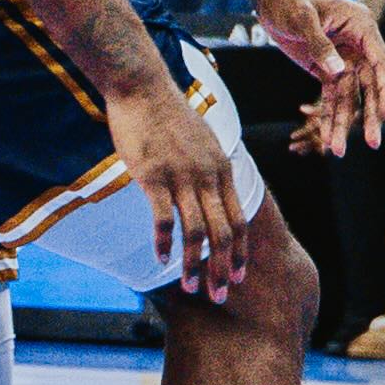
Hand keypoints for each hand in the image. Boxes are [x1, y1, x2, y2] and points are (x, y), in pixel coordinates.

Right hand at [109, 80, 253, 298]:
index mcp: (222, 168)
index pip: (239, 218)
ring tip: (192, 288)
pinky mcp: (154, 176)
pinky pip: (164, 218)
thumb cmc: (168, 115)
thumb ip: (211, 168)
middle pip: (223, 232)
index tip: (240, 276)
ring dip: (194, 264)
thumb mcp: (203, 140)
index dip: (241, 250)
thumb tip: (216, 190)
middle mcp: (208, 174)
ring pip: (196, 231)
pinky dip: (165, 243)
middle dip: (224, 268)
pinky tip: (161, 260)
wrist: (142, 88)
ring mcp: (182, 176)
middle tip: (221, 296)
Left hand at [264, 0, 384, 156]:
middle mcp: (357, 45)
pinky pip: (330, 97)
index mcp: (361, 26)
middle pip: (369, 86)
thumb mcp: (302, 18)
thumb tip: (338, 71)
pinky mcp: (326, 69)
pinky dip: (328, 116)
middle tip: (373, 143)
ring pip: (349, 97)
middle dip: (370, 116)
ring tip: (337, 151)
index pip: (380, 62)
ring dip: (344, 123)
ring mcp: (342, 59)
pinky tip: (327, 138)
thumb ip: (320, 44)